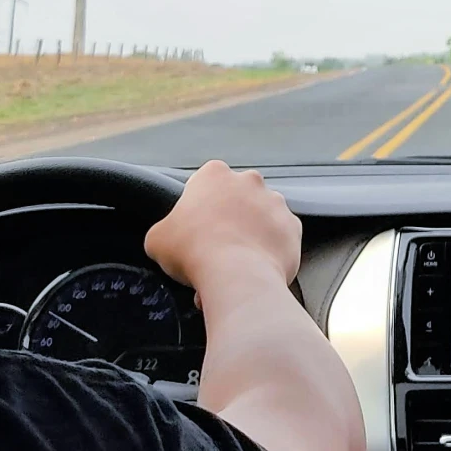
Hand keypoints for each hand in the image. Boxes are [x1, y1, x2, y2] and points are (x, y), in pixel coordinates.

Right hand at [144, 162, 301, 294]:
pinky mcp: (293, 227)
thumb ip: (166, 229)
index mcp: (215, 175)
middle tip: (214, 248)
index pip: (205, 183)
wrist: (237, 275)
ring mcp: (276, 203)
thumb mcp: (157, 239)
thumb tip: (169, 238)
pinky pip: (279, 239)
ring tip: (235, 266)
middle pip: (236, 198)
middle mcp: (250, 180)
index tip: (194, 229)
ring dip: (250, 235)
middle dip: (228, 219)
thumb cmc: (192, 250)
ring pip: (260, 218)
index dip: (198, 208)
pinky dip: (269, 252)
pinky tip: (254, 272)